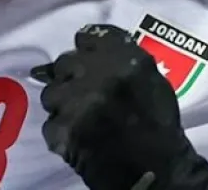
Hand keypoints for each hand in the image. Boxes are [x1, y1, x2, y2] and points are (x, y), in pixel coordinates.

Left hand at [30, 24, 207, 189]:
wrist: (158, 169)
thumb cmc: (157, 123)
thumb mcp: (149, 78)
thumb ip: (120, 56)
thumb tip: (82, 44)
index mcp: (123, 57)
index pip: (86, 37)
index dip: (86, 51)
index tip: (88, 64)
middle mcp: (96, 74)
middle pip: (64, 63)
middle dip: (72, 78)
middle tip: (87, 96)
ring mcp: (76, 102)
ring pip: (51, 93)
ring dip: (63, 104)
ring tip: (84, 119)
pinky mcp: (62, 130)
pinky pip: (50, 123)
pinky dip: (62, 131)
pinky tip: (81, 137)